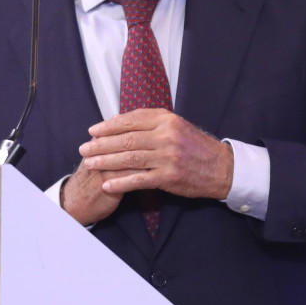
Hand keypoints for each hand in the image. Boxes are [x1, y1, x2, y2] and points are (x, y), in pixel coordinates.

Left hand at [78, 109, 233, 201]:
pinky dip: (120, 182)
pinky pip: (138, 179)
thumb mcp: (176, 126)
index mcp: (167, 120)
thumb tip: (120, 121)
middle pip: (126, 140)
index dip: (108, 126)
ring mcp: (168, 156)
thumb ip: (151, 122)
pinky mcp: (169, 176)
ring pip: (129, 159)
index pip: (131, 120)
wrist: (221, 167)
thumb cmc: (196, 147)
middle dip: (101, 145)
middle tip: (84, 149)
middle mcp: (166, 135)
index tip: (93, 131)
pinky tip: (107, 184)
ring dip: (105, 162)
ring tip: (90, 164)